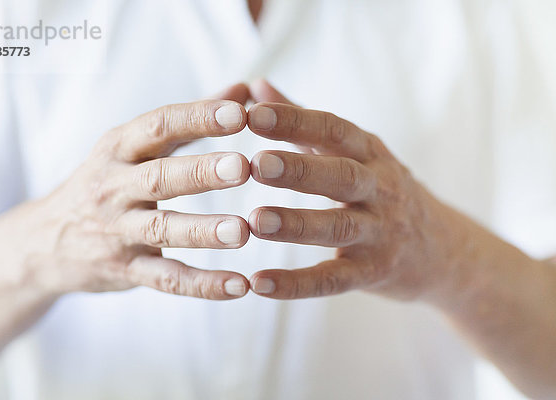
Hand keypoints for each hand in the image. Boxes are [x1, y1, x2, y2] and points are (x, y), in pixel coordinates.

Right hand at [29, 84, 251, 298]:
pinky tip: (239, 286)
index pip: (159, 126)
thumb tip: (244, 88)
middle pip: (160, 177)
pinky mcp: (125, 270)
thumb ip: (191, 120)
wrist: (46, 241)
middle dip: (201, 172)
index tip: (240, 113)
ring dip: (203, 231)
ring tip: (243, 232)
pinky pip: (166, 280)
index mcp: (119, 148)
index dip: (198, 118)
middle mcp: (114, 187)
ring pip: (162, 230)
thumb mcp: (134, 145)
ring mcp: (118, 231)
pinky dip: (202, 285)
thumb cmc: (106, 182)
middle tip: (243, 168)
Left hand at [246, 81, 458, 299]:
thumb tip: (257, 86)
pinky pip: (333, 280)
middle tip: (257, 164)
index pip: (333, 130)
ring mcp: (380, 233)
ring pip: (337, 227)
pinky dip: (297, 284)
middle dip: (300, 170)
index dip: (295, 120)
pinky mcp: (374, 273)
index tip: (253, 113)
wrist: (443, 250)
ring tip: (254, 221)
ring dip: (296, 224)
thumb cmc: (383, 192)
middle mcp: (380, 189)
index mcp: (370, 154)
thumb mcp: (355, 152)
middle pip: (341, 175)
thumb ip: (303, 122)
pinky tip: (260, 283)